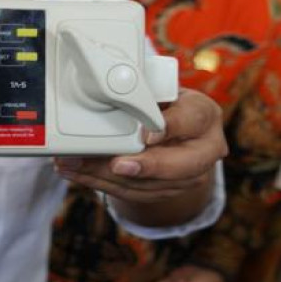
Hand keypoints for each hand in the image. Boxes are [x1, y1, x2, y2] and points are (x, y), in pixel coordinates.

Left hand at [53, 89, 224, 203]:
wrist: (175, 128)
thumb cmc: (162, 101)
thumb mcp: (158, 87)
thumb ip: (142, 92)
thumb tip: (105, 90)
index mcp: (203, 115)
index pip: (192, 120)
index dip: (170, 127)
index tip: (146, 134)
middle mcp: (205, 149)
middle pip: (180, 166)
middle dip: (145, 167)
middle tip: (116, 165)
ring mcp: (189, 176)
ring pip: (151, 185)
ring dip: (109, 177)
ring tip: (75, 165)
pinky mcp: (167, 191)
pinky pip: (134, 193)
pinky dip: (103, 184)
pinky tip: (79, 174)